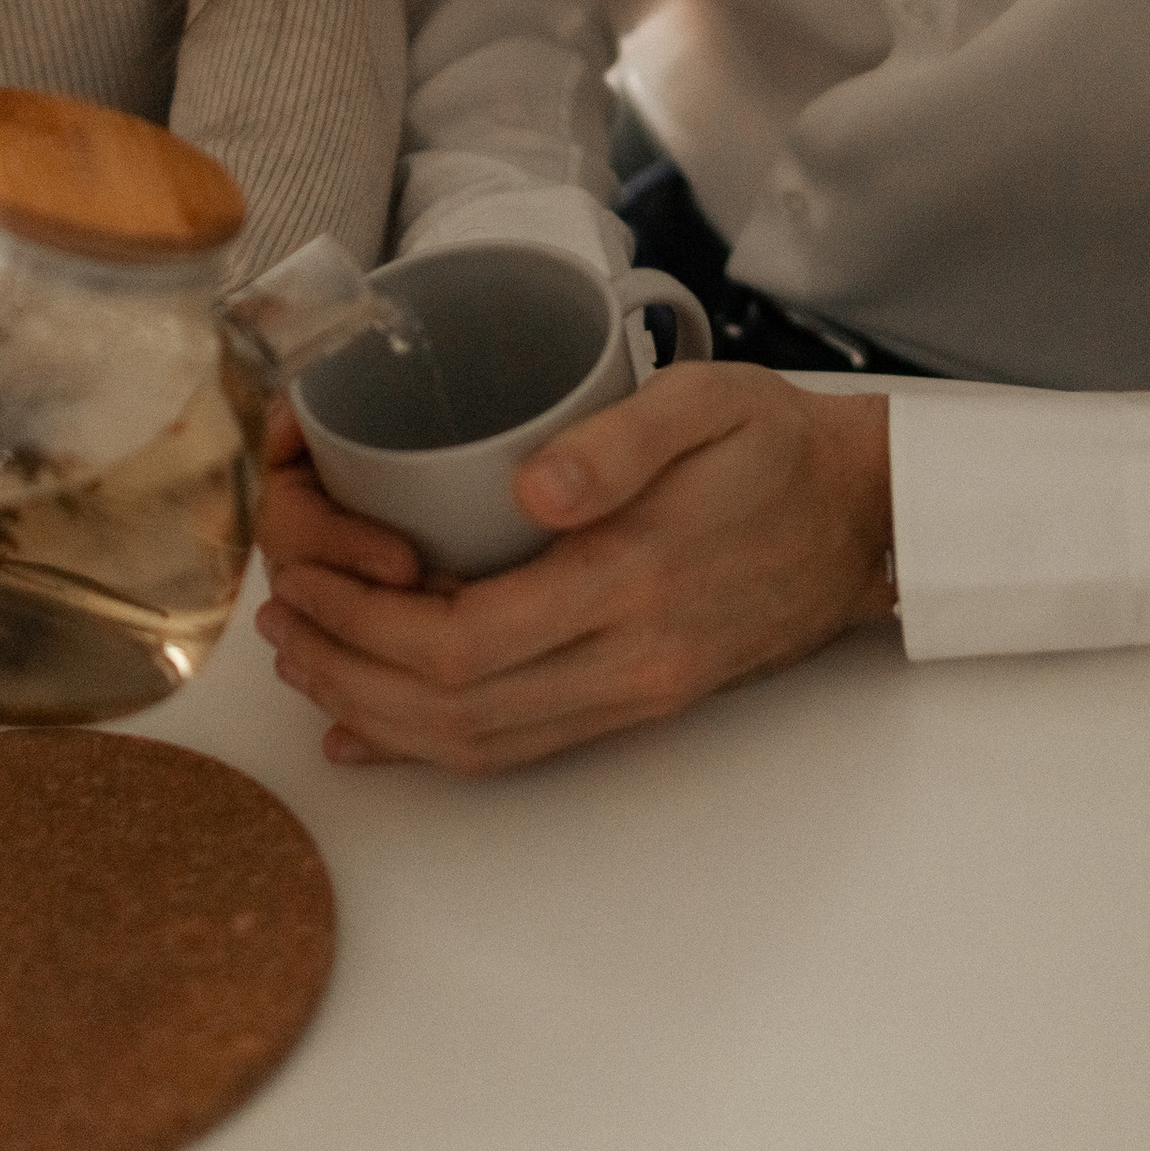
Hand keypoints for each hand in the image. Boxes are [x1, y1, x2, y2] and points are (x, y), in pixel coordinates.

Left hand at [255, 366, 893, 772]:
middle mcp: (629, 661)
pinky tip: (376, 731)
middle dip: (346, 672)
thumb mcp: (708, 403)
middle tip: (280, 622)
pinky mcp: (639, 703)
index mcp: (632, 583)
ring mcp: (635, 694)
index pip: (463, 641)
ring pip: (479, 744)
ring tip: (307, 663)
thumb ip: (620, 439)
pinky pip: (519, 747)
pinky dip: (433, 746)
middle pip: (452, 710)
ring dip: (377, 715)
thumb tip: (529, 488)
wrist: (868, 519)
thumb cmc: (779, 447)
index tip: (307, 575)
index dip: (363, 623)